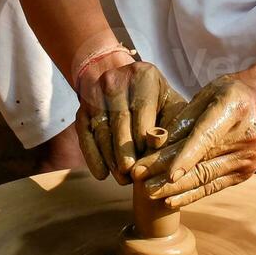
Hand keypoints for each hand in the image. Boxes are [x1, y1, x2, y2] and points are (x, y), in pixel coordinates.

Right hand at [75, 54, 187, 183]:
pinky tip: (102, 174)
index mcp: (143, 75)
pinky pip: (85, 134)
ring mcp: (95, 93)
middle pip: (119, 119)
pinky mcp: (82, 108)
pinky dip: (92, 156)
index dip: (143, 136)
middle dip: (125, 150)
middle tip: (132, 175)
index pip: (141, 108)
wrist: (124, 82)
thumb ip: (173, 124)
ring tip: (122, 179)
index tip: (148, 159)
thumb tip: (169, 149)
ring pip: (101, 129)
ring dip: (111, 157)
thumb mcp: (170, 104)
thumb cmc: (157, 100)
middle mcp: (116, 79)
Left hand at [130, 73, 255, 208]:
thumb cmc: (234, 92)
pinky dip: (191, 194)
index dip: (185, 156)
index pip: (206, 137)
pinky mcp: (246, 173)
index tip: (165, 172)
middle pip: (202, 161)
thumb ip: (184, 116)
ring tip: (148, 192)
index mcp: (234, 109)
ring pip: (206, 178)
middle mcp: (245, 138)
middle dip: (167, 173)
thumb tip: (156, 141)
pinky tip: (170, 199)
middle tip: (139, 180)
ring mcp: (248, 159)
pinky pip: (214, 186)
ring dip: (175, 187)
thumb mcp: (209, 93)